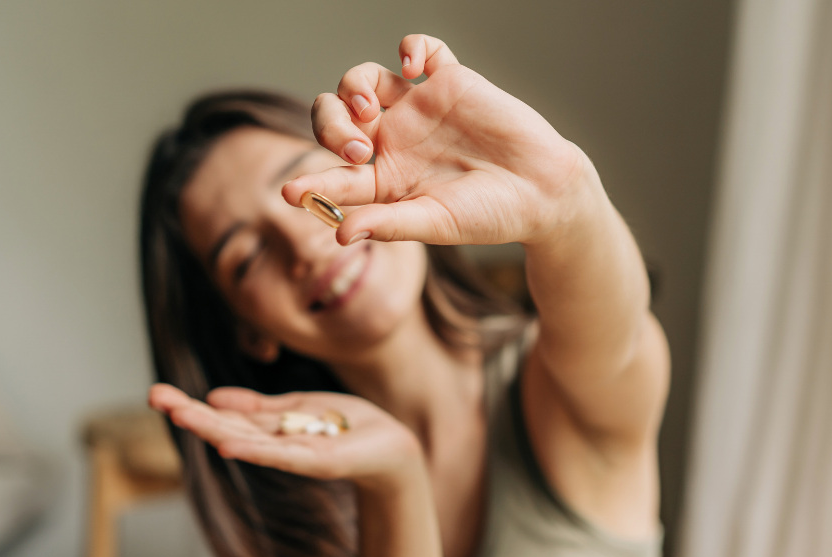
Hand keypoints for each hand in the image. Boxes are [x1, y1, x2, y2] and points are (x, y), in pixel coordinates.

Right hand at [148, 384, 423, 491]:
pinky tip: (226, 443)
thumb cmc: (348, 427)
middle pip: (225, 426)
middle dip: (190, 412)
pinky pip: (280, 455)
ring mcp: (294, 454)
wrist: (392, 447)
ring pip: (246, 439)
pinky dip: (253, 449)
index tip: (157, 393)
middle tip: (153, 397)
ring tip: (179, 414)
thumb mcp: (298, 407)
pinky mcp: (318, 461)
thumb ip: (259, 406)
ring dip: (211, 427)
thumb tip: (215, 397)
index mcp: (269, 428)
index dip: (191, 404)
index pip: (223, 415)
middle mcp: (274, 443)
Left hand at [282, 34, 600, 246]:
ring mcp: (418, 108)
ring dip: (353, 87)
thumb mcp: (435, 224)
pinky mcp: (449, 82)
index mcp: (383, 180)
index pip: (335, 176)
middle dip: (330, 127)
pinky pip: (421, 50)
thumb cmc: (489, 215)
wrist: (542, 192)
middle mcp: (393, 140)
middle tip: (357, 148)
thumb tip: (340, 235)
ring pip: (363, 80)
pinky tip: (414, 65)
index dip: (310, 184)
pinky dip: (412, 46)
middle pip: (336, 118)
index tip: (289, 193)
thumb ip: (388, 225)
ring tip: (370, 110)